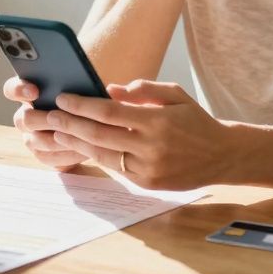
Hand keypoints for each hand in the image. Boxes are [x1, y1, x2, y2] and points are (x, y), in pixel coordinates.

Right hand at [2, 76, 87, 170]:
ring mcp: (33, 137)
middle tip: (59, 118)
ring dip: (56, 139)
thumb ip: (80, 78)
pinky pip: (48, 158)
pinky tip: (83, 150)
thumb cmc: (91, 98)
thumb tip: (88, 79)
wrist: (101, 125)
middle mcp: (27, 116)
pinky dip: (65, 155)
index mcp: (31, 93)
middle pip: (23, 119)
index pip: (12, 89)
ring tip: (78, 135)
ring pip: (35, 142)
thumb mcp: (87, 83)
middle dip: (42, 119)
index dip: (19, 89)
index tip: (35, 91)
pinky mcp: (46, 155)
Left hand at [45, 79, 234, 190]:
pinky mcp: (148, 183)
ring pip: (103, 155)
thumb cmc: (195, 120)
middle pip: (99, 135)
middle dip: (70, 125)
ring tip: (59, 132)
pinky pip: (116, 168)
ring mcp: (149, 168)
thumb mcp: (174, 95)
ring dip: (77, 143)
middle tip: (50, 116)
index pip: (109, 112)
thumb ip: (143, 90)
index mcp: (157, 121)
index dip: (82, 105)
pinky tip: (82, 146)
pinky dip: (97, 156)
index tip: (63, 98)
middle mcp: (151, 147)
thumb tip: (108, 90)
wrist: (223, 155)